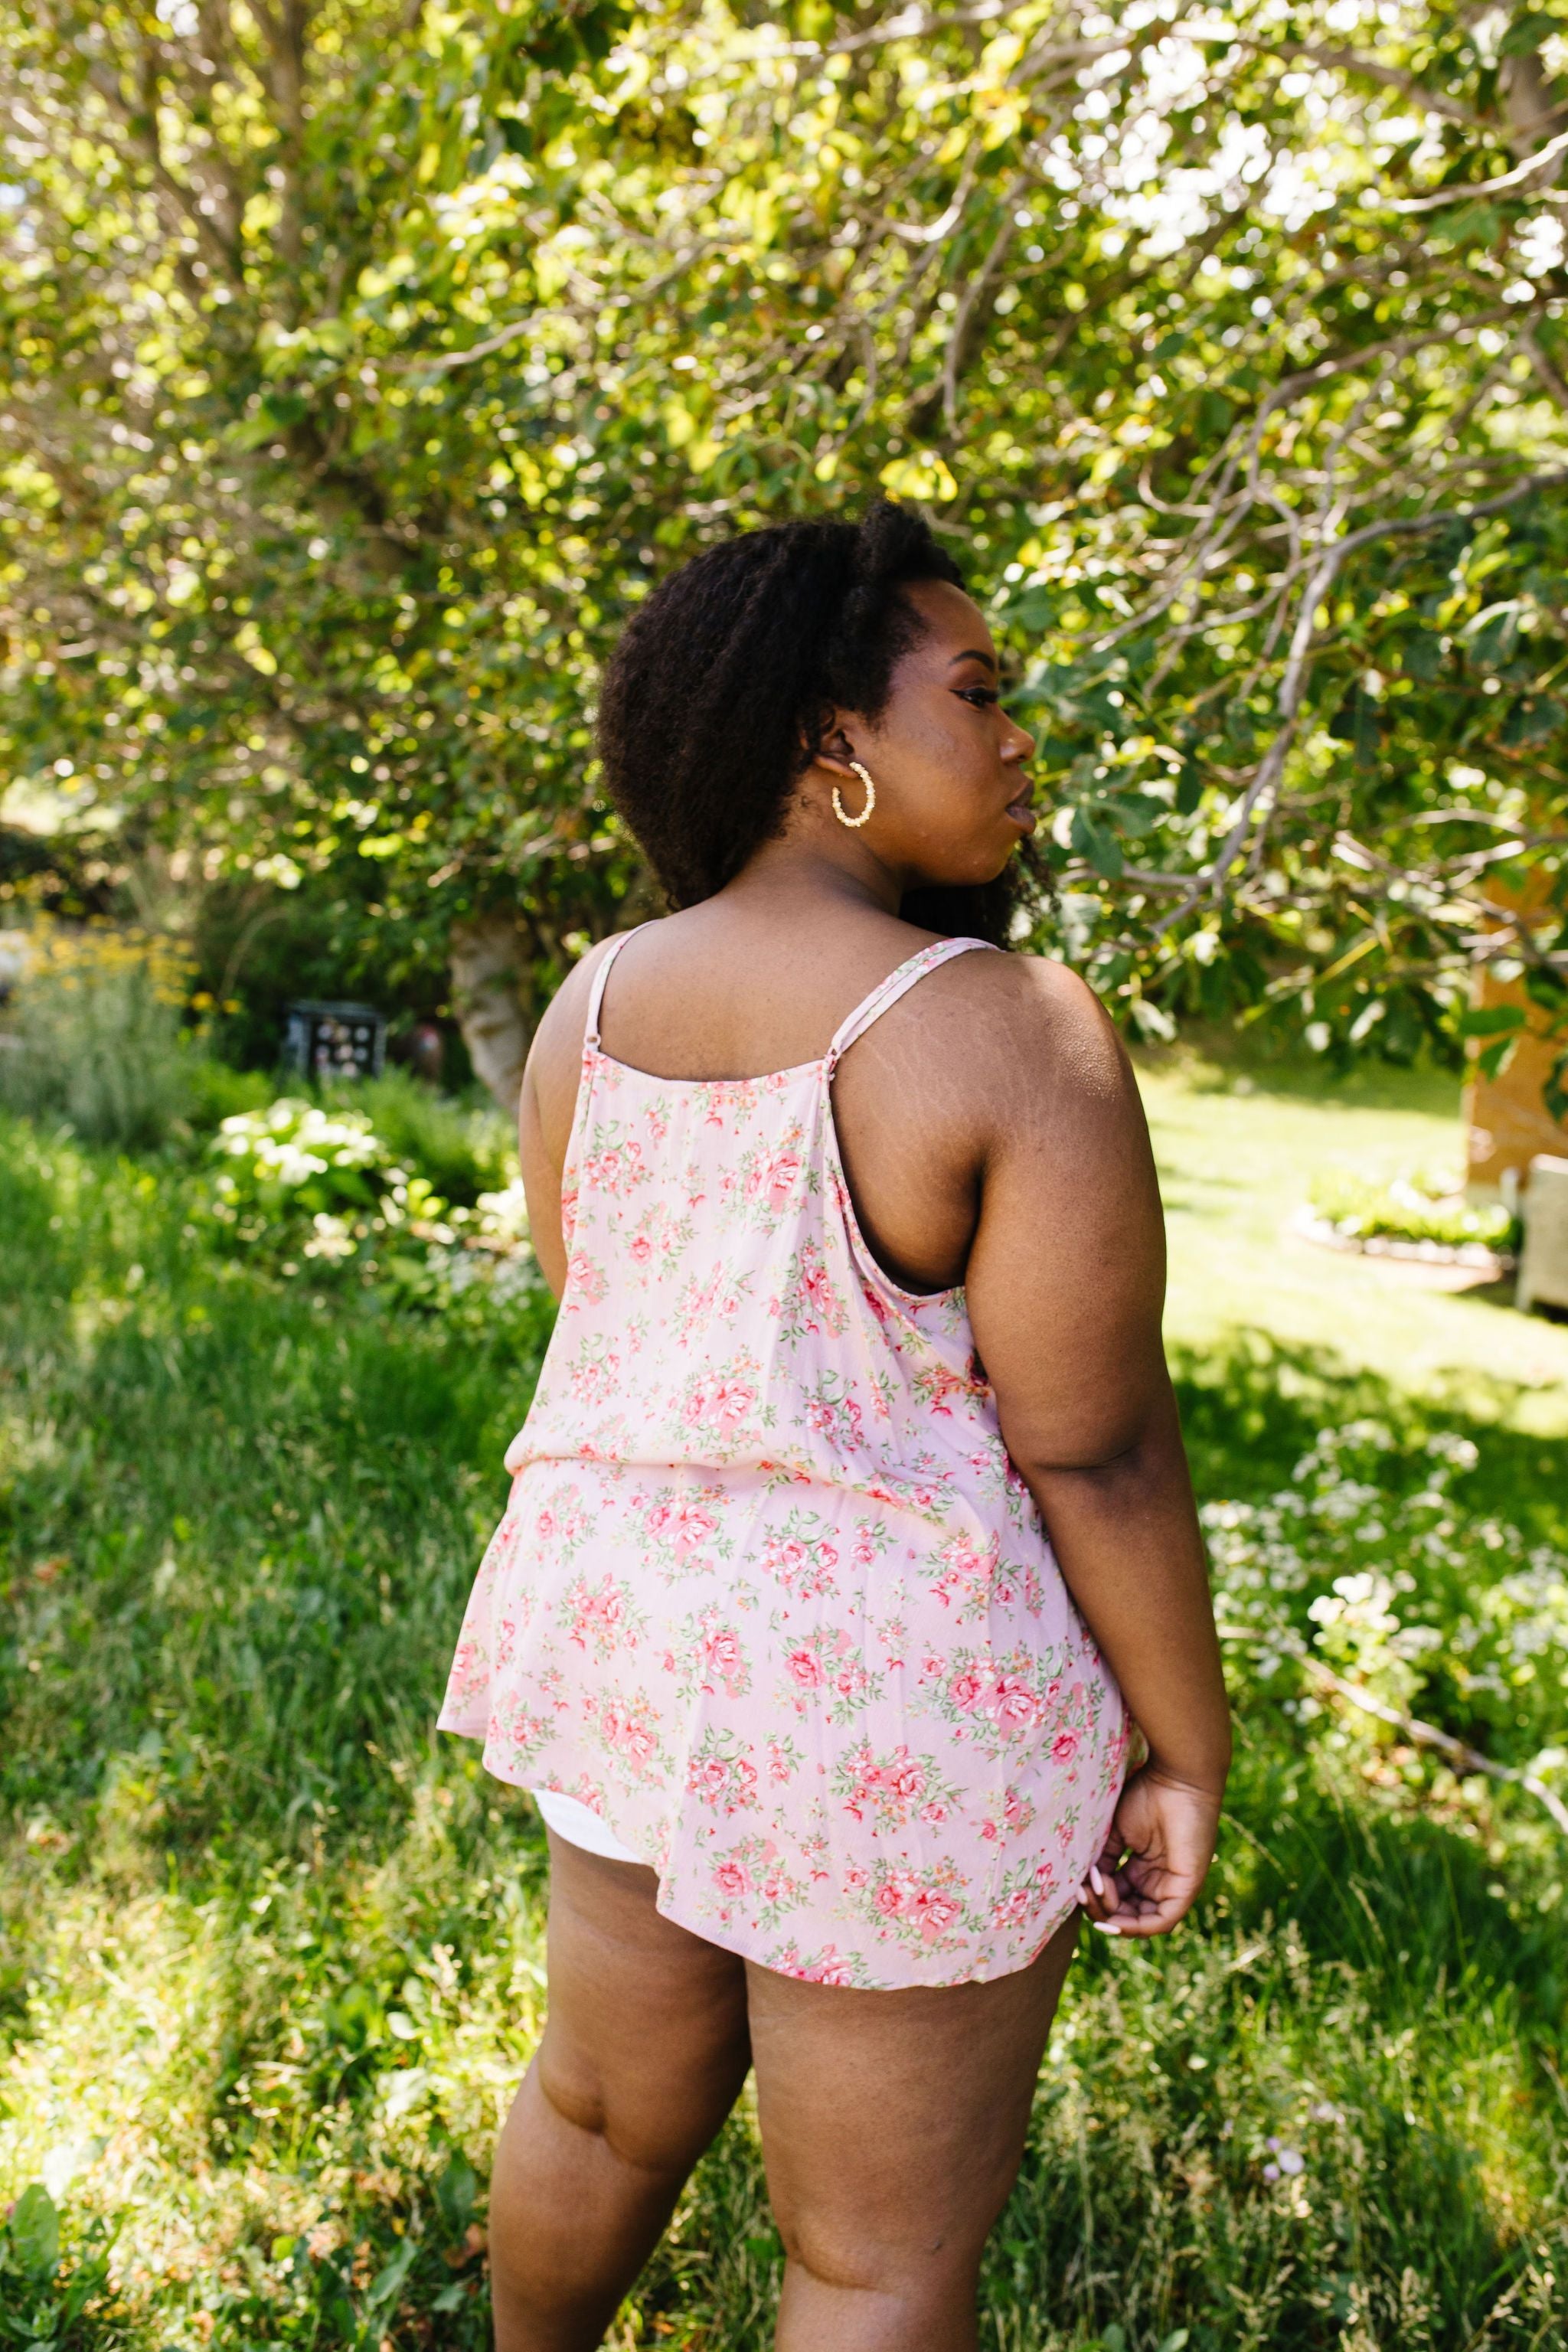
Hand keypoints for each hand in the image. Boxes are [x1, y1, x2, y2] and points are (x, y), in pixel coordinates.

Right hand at [1077, 1766, 1221, 1936]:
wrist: (1176, 1778)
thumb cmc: (1148, 1795)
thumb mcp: (1116, 1832)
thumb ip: (1102, 1860)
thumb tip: (1082, 1885)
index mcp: (1143, 1868)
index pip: (1116, 1896)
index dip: (1094, 1897)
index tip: (1076, 1884)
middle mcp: (1158, 1881)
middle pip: (1125, 1912)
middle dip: (1099, 1908)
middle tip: (1081, 1891)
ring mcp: (1173, 1887)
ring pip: (1140, 1921)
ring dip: (1111, 1915)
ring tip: (1093, 1891)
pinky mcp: (1186, 1889)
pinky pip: (1161, 1922)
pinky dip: (1135, 1927)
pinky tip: (1111, 1918)